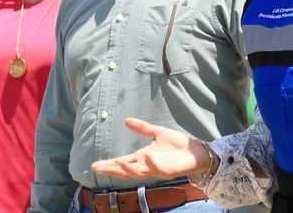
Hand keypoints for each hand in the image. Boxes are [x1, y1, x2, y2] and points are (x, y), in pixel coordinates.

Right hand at [91, 118, 211, 179]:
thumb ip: (142, 128)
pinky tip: (146, 156)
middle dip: (112, 170)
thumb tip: (126, 120)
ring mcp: (158, 169)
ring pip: (140, 172)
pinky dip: (152, 163)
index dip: (109, 164)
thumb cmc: (177, 145)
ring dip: (129, 168)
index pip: (123, 162)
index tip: (95, 165)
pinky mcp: (170, 171)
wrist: (197, 152)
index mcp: (143, 158)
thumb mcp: (157, 133)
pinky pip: (159, 169)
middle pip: (126, 170)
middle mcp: (147, 165)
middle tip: (98, 168)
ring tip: (117, 162)